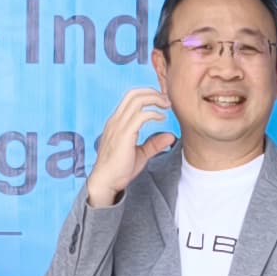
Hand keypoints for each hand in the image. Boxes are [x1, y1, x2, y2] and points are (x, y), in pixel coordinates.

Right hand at [85, 86, 176, 206]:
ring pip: (137, 100)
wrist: (106, 182)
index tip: (162, 102)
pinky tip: (162, 119)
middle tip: (167, 101)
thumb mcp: (141, 154)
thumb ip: (154, 144)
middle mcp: (116, 120)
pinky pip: (141, 116)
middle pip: (134, 94)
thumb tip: (170, 137)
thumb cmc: (119, 170)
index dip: (148, 95)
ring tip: (167, 106)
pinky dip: (153, 114)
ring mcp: (118, 126)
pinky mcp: (124, 134)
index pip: (130, 98)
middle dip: (153, 93)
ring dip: (155, 99)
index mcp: (117, 122)